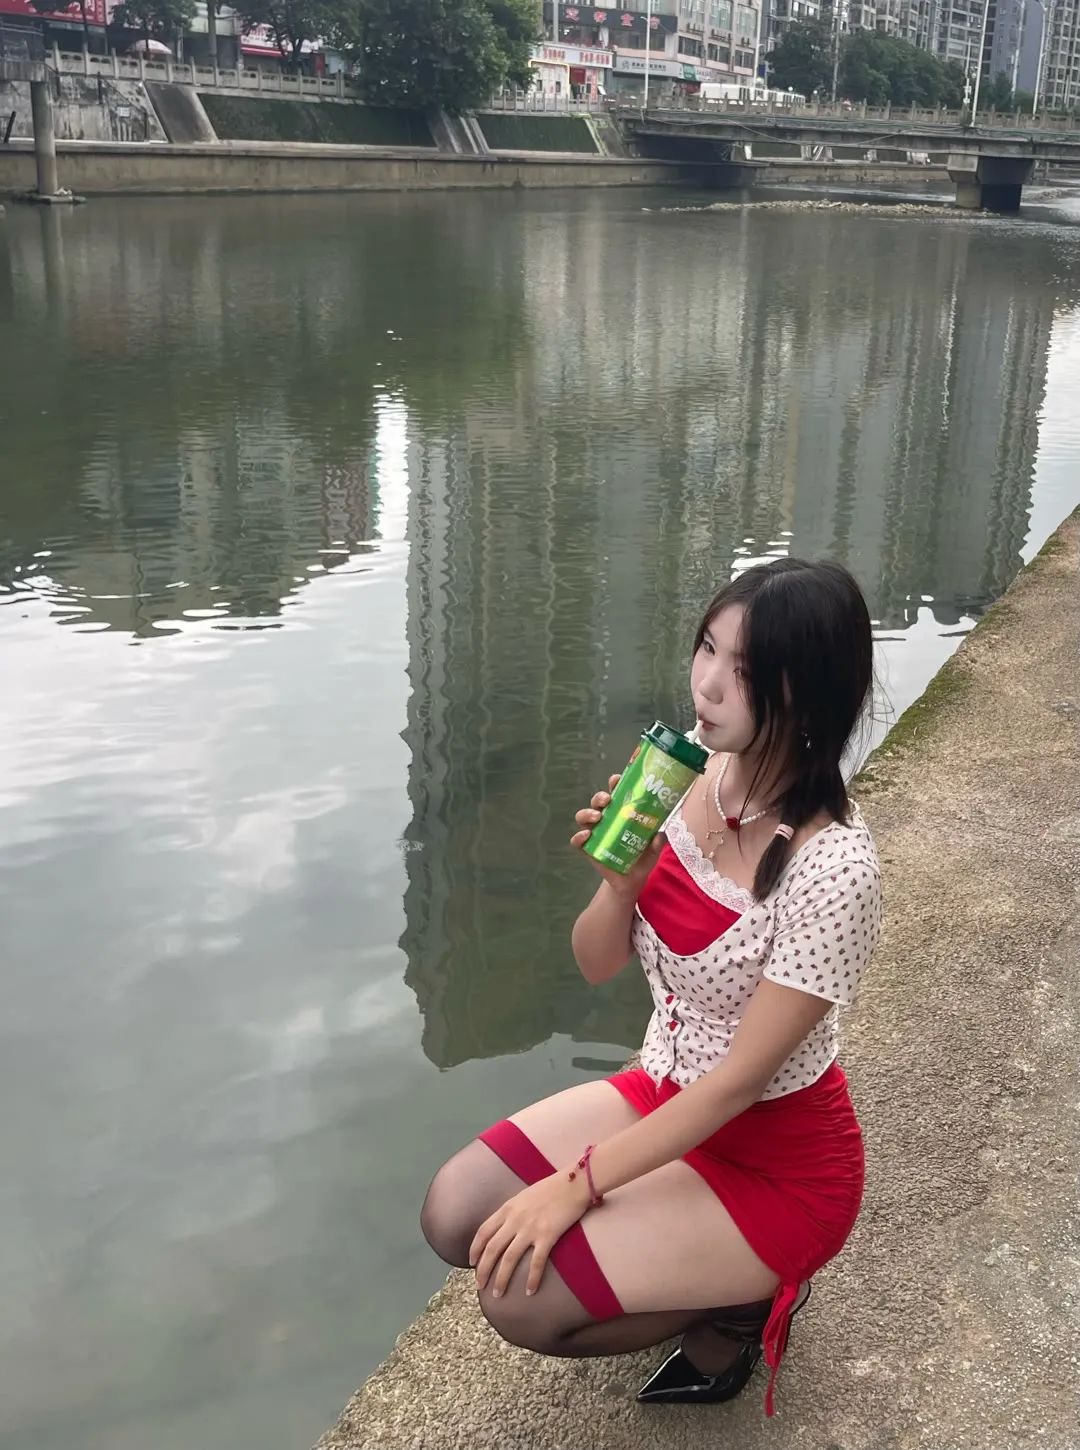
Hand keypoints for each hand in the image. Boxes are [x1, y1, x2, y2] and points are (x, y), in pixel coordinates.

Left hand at [469, 1170, 591, 1298]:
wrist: (573, 1183)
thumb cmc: (551, 1188)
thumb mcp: (524, 1196)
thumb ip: (513, 1212)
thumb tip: (505, 1227)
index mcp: (507, 1208)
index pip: (483, 1232)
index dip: (475, 1249)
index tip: (471, 1263)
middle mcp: (515, 1220)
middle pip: (492, 1249)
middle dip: (483, 1270)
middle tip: (479, 1286)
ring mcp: (530, 1228)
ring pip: (509, 1259)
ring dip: (501, 1279)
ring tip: (498, 1294)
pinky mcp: (547, 1236)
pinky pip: (536, 1262)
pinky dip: (532, 1279)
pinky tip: (529, 1291)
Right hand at [570, 774, 665, 898]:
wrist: (631, 881)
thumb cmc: (642, 858)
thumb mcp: (654, 849)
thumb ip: (658, 841)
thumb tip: (660, 834)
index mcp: (622, 813)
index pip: (616, 793)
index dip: (614, 783)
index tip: (616, 779)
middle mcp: (606, 819)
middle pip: (598, 802)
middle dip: (600, 797)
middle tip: (608, 800)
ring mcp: (595, 833)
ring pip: (584, 816)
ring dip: (587, 813)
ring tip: (597, 817)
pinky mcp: (587, 848)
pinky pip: (577, 841)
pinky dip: (579, 837)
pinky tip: (586, 836)